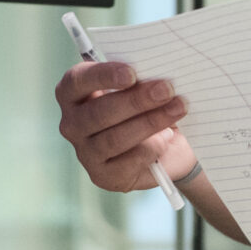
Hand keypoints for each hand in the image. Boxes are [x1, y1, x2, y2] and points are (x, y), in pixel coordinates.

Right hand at [54, 59, 192, 193]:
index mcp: (73, 93)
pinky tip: (166, 138)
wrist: (168, 146)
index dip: (103, 76)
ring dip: (150, 122)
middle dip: (136, 100)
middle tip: (166, 90)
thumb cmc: (149, 105)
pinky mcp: (103, 176)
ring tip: (177, 109)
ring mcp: (85, 152)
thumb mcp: (143, 85)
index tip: (132, 73)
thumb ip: (140, 77)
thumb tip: (156, 74)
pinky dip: (151, 148)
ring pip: (114, 139)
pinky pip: (126, 163)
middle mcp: (72, 124)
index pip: (77, 81)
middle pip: (98, 112)